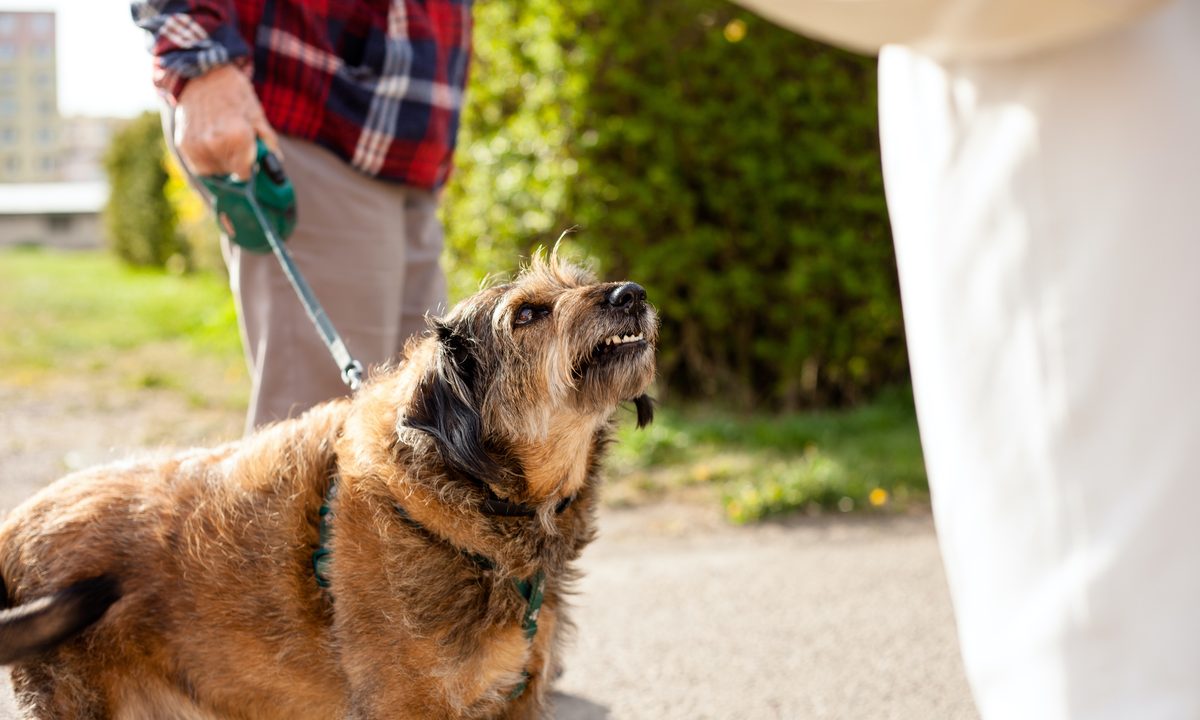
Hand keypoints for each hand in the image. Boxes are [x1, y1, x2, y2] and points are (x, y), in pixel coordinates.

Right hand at [173, 64, 280, 178]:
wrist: (202, 73)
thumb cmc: (234, 93)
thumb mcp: (257, 114)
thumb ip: (268, 142)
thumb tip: (276, 163)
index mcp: (237, 137)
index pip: (245, 174)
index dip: (249, 168)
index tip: (250, 161)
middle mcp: (214, 144)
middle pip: (229, 173)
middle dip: (236, 164)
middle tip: (236, 147)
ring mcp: (196, 145)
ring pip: (213, 172)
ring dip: (221, 164)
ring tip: (223, 143)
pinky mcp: (183, 144)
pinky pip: (198, 166)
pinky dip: (206, 160)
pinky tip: (211, 145)